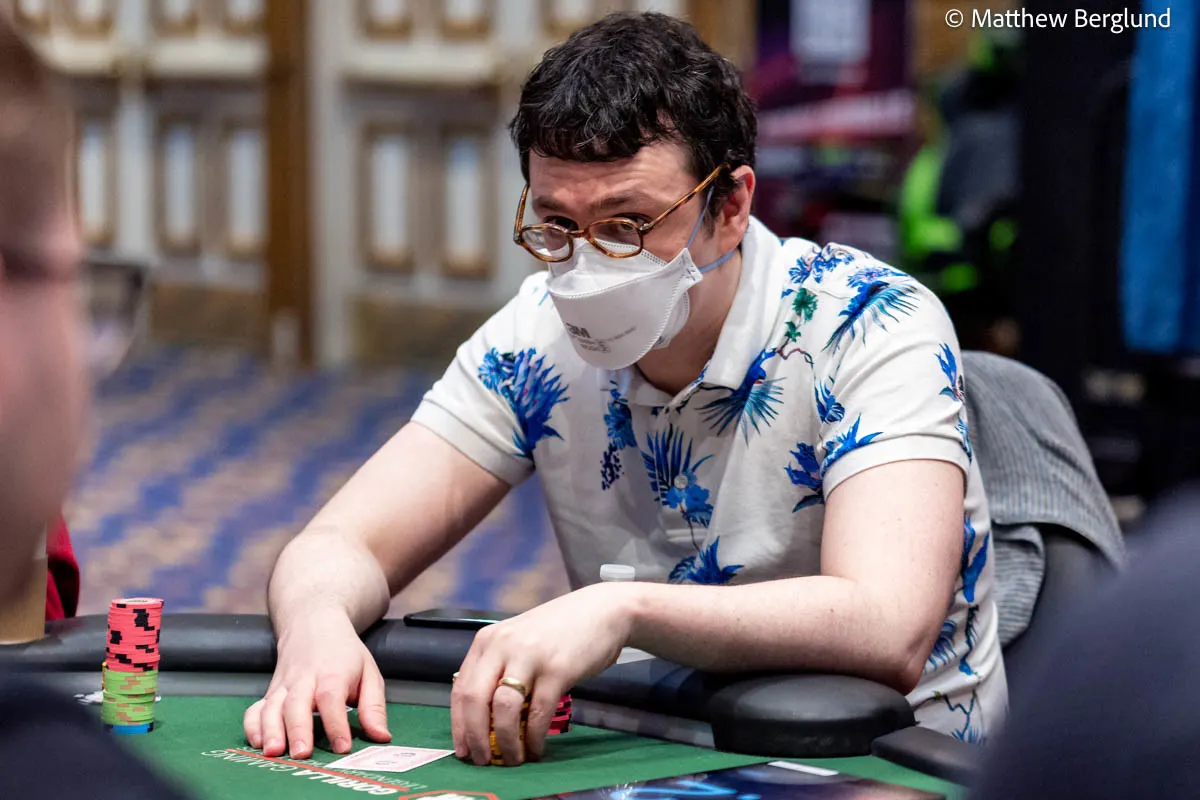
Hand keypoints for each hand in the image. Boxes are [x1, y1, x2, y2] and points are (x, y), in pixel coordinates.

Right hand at [243, 610, 390, 758]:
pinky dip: (252, 726)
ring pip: (272, 707)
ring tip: (274, 752)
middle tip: (301, 754)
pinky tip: (258, 743)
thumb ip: (374, 707)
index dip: (336, 724)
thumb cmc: (344, 655)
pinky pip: (255, 709)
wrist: (313, 625)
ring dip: (271, 730)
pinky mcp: (270, 693)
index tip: (342, 748)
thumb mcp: (369, 673)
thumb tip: (381, 737)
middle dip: (298, 730)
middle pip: (297, 703)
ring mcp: (283, 686)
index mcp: (332, 674)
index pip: (332, 698)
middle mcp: (304, 679)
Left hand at [450, 583, 636, 766]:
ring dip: (505, 742)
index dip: (459, 725)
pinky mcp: (558, 670)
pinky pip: (538, 713)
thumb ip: (498, 668)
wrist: (602, 611)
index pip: (460, 688)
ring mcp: (530, 656)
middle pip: (475, 700)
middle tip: (483, 761)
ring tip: (512, 759)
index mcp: (487, 640)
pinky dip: (534, 737)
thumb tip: (483, 719)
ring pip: (504, 709)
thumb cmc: (559, 630)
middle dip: (475, 738)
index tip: (464, 750)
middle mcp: (503, 645)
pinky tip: (536, 749)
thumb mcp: (518, 641)